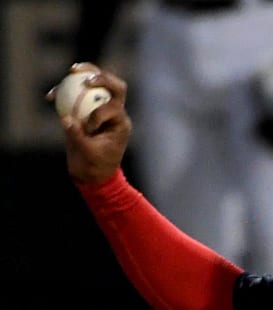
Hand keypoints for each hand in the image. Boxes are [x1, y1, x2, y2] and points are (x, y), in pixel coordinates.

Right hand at [46, 63, 131, 183]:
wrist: (92, 175)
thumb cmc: (95, 168)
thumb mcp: (87, 154)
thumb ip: (78, 136)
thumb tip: (66, 119)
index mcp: (120, 124)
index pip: (113, 107)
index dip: (97, 113)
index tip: (87, 129)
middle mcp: (115, 113)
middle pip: (115, 88)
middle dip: (102, 78)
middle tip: (84, 78)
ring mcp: (101, 110)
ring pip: (98, 86)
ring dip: (86, 75)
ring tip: (73, 69)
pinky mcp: (86, 112)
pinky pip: (78, 97)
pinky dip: (65, 93)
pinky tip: (50, 95)